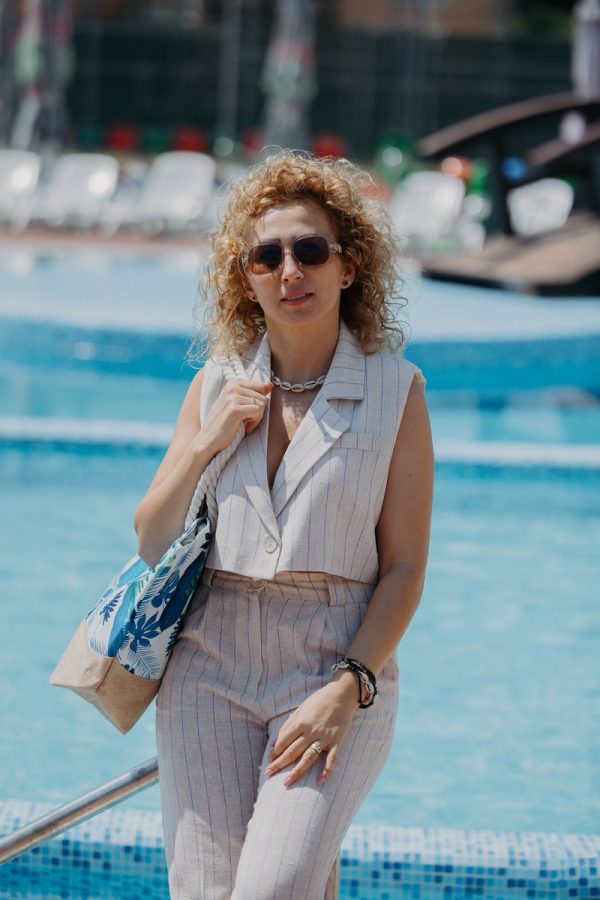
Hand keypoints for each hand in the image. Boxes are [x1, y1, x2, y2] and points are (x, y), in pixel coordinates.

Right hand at [198, 378, 271, 454]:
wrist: (209, 439)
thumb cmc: (226, 423)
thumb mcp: (240, 404)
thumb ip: (255, 393)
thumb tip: (270, 384)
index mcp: (233, 383)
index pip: (261, 387)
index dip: (257, 402)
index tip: (245, 411)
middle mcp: (232, 387)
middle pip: (262, 397)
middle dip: (258, 411)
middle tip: (244, 420)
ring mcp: (232, 397)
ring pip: (262, 404)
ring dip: (256, 418)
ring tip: (243, 423)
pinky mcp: (234, 409)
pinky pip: (257, 412)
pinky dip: (254, 423)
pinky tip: (243, 427)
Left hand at [264, 671, 358, 787]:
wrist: (343, 693)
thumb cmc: (320, 700)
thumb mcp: (301, 708)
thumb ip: (290, 724)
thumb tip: (277, 741)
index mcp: (301, 721)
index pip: (284, 740)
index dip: (274, 752)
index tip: (269, 760)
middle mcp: (311, 730)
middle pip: (292, 751)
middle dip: (279, 763)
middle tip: (268, 774)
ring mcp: (325, 737)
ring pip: (308, 757)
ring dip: (296, 771)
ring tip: (286, 783)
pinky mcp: (337, 740)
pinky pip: (332, 758)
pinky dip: (327, 770)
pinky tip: (320, 781)